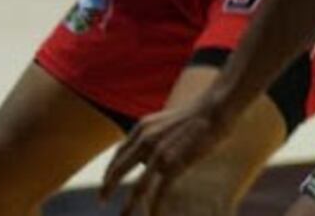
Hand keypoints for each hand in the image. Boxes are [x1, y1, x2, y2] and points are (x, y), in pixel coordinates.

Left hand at [100, 96, 235, 215]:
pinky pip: (160, 192)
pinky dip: (155, 207)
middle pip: (119, 169)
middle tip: (101, 201)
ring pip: (138, 187)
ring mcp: (159, 153)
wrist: (213, 109)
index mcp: (142, 128)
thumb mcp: (165, 122)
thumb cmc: (195, 116)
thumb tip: (149, 156)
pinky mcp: (174, 164)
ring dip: (129, 205)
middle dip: (108, 187)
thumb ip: (154, 136)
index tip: (105, 182)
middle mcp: (146, 140)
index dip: (110, 170)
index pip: (119, 153)